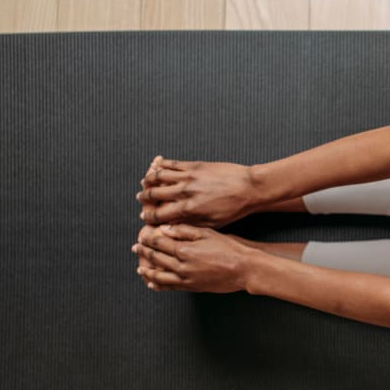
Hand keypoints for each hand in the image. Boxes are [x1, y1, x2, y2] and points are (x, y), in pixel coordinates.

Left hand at [132, 224, 253, 293]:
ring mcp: (185, 278)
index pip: (159, 242)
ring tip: (140, 268)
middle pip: (156, 258)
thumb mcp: (208, 233)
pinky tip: (153, 283)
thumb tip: (166, 229)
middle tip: (136, 248)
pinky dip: (158, 284)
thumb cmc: (229, 249)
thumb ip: (185, 230)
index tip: (142, 235)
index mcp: (184, 249)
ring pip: (159, 275)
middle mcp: (181, 265)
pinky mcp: (191, 287)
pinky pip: (169, 287)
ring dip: (147, 271)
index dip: (148, 238)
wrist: (244, 269)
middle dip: (144, 252)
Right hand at [136, 156, 260, 227]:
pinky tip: (157, 167)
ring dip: (148, 180)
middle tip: (141, 198)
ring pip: (158, 176)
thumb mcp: (212, 223)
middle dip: (144, 198)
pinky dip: (161, 165)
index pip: (159, 214)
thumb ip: (190, 224)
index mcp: (188, 209)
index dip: (149, 217)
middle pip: (153, 194)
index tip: (144, 218)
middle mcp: (184, 192)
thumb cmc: (234, 208)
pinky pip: (171, 164)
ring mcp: (188, 176)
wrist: (249, 188)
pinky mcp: (195, 165)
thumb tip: (173, 226)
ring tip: (145, 182)